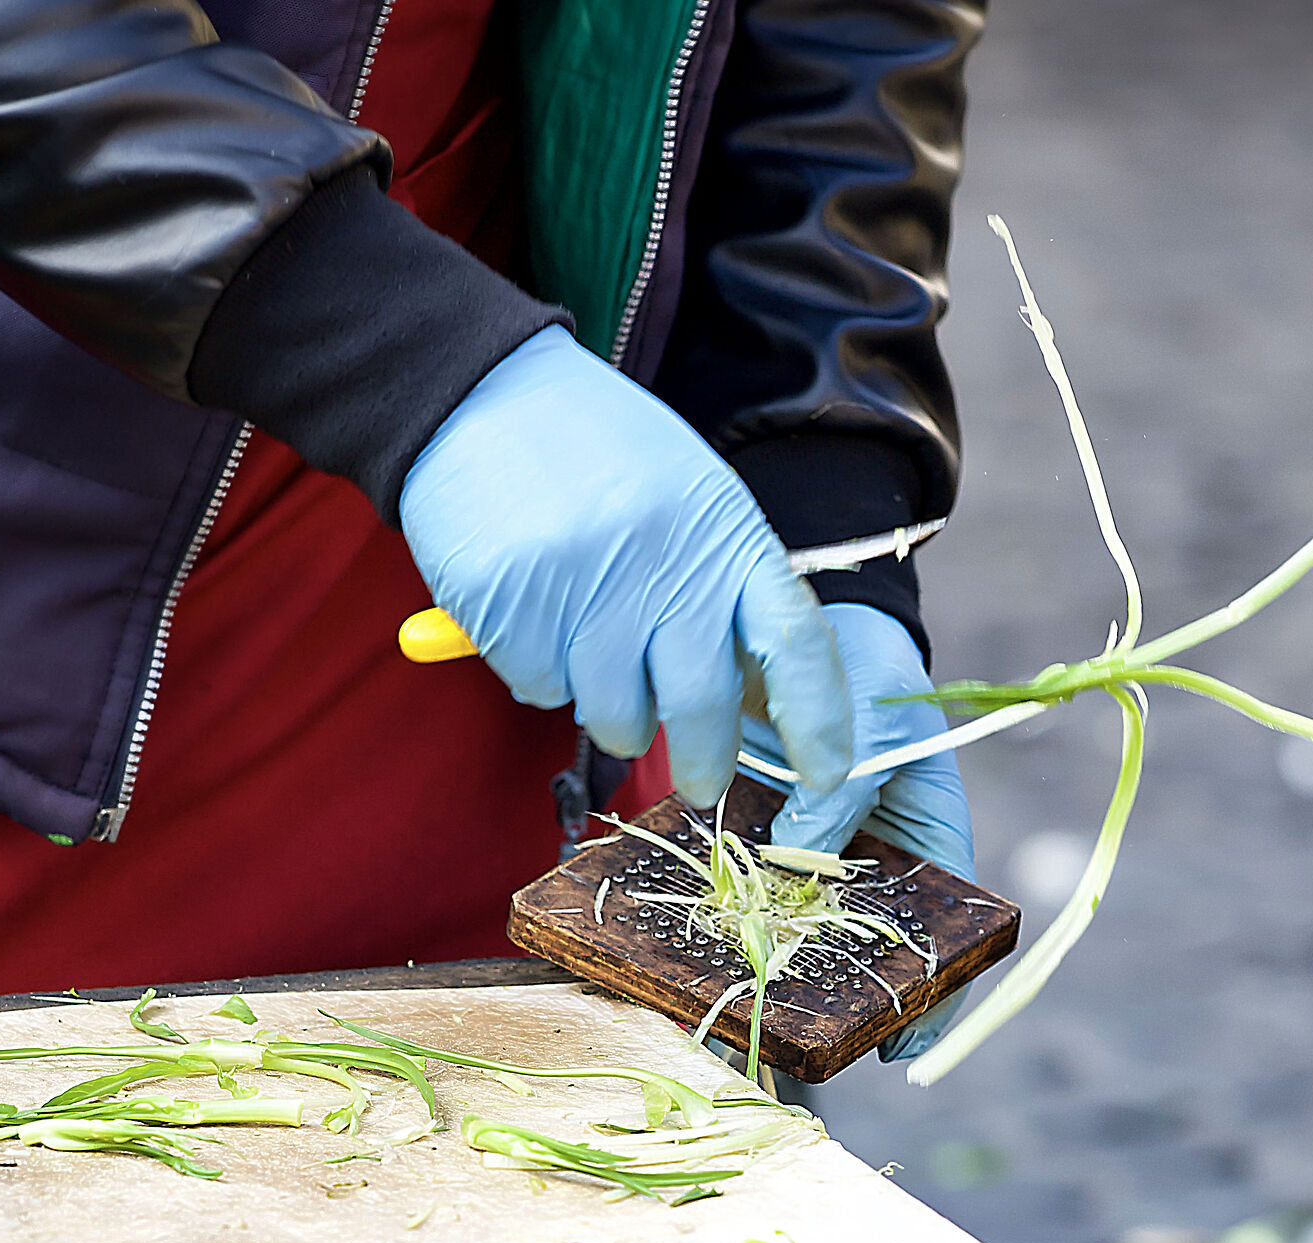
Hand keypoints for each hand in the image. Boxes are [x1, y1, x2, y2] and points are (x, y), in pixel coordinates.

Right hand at [400, 327, 850, 803]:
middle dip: (706, 761)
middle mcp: (664, 564)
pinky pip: (540, 689)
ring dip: (610, 707)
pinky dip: (538, 670)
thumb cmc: (597, 453)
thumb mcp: (690, 498)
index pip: (795, 642)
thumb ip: (722, 587)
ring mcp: (585, 588)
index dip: (819, 721)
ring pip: (616, 717)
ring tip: (591, 645)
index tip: (828, 777)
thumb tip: (757, 702)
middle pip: (703, 707)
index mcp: (725, 533)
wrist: (484, 391)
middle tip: (703, 782)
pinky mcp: (515, 607)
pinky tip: (535, 609)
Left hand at [742, 603, 976, 1060]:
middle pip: (866, 945)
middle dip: (840, 993)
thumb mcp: (869, 728)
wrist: (809, 627)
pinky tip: (696, 942)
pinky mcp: (758, 837)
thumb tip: (792, 864)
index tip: (904, 1042)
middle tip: (808, 1039)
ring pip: (798, 923)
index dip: (936, 994)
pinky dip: (726, 909)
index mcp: (930, 843)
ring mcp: (813, 852)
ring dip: (773, 959)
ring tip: (744, 1008)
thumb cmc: (868, 673)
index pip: (952, 932)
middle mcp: (873, 861)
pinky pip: (745, 883)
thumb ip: (838, 793)